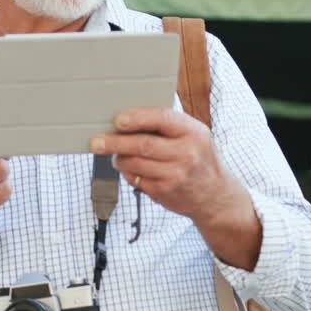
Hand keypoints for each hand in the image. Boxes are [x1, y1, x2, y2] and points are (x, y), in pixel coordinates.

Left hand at [91, 107, 260, 269]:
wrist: (213, 195)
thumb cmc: (198, 157)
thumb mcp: (194, 135)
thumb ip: (169, 124)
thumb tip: (130, 115)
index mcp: (194, 133)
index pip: (162, 120)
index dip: (138, 118)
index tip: (118, 120)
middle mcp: (186, 154)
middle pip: (143, 145)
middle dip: (115, 142)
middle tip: (96, 142)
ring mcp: (175, 175)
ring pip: (135, 164)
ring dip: (119, 158)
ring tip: (115, 154)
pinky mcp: (164, 192)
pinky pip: (136, 179)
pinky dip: (127, 172)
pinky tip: (130, 168)